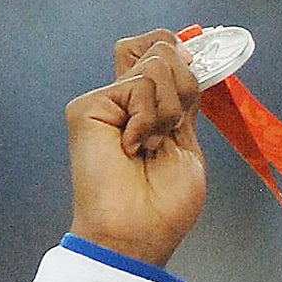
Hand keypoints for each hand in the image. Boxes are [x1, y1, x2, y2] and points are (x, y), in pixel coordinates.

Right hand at [66, 30, 207, 268]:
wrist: (138, 234)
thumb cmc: (163, 205)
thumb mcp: (187, 142)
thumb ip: (183, 99)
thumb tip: (187, 51)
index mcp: (149, 107)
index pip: (164, 49)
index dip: (183, 55)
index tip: (194, 85)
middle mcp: (124, 99)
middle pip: (161, 47)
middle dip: (183, 87)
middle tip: (170, 133)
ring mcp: (105, 101)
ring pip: (155, 64)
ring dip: (167, 112)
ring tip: (151, 147)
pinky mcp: (88, 107)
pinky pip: (137, 87)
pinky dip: (147, 121)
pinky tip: (133, 148)